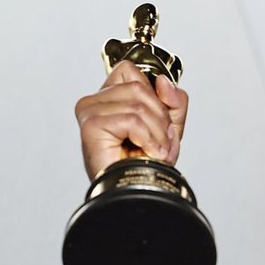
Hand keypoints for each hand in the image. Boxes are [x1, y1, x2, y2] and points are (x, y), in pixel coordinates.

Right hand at [74, 60, 188, 181]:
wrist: (136, 194)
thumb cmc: (143, 167)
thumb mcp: (169, 129)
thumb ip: (173, 102)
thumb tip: (163, 82)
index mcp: (110, 98)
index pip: (132, 71)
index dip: (155, 96)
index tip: (161, 123)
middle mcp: (96, 101)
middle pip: (138, 86)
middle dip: (160, 119)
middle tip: (159, 143)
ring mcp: (90, 111)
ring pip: (138, 104)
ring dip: (156, 133)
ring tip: (153, 151)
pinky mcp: (92, 124)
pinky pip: (132, 120)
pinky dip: (148, 140)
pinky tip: (146, 152)